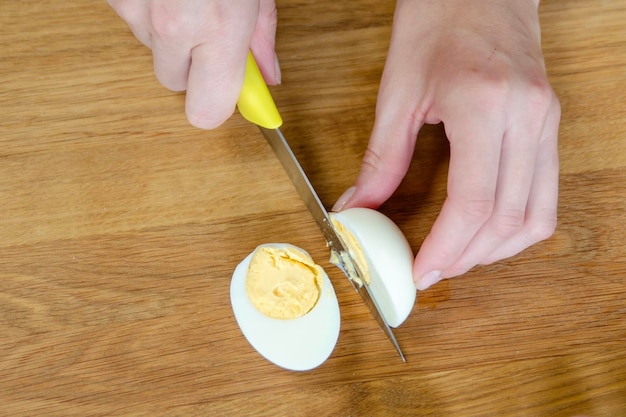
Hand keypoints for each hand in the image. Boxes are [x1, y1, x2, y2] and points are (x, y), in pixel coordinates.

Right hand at [108, 0, 279, 128]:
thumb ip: (261, 36)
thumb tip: (266, 76)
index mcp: (217, 24)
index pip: (207, 111)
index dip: (217, 105)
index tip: (227, 96)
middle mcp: (169, 23)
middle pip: (173, 82)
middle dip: (190, 63)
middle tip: (207, 28)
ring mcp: (134, 6)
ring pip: (150, 47)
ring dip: (166, 32)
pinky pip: (130, 16)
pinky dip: (146, 6)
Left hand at [333, 0, 559, 289]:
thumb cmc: (437, 18)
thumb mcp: (398, 90)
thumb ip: (381, 158)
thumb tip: (358, 207)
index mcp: (485, 105)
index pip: (473, 203)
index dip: (444, 249)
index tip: (420, 271)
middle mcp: (528, 118)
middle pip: (508, 219)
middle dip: (467, 257)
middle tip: (433, 270)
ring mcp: (547, 122)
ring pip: (537, 216)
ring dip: (497, 250)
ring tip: (457, 257)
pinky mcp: (550, 125)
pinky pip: (546, 195)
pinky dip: (517, 226)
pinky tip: (486, 231)